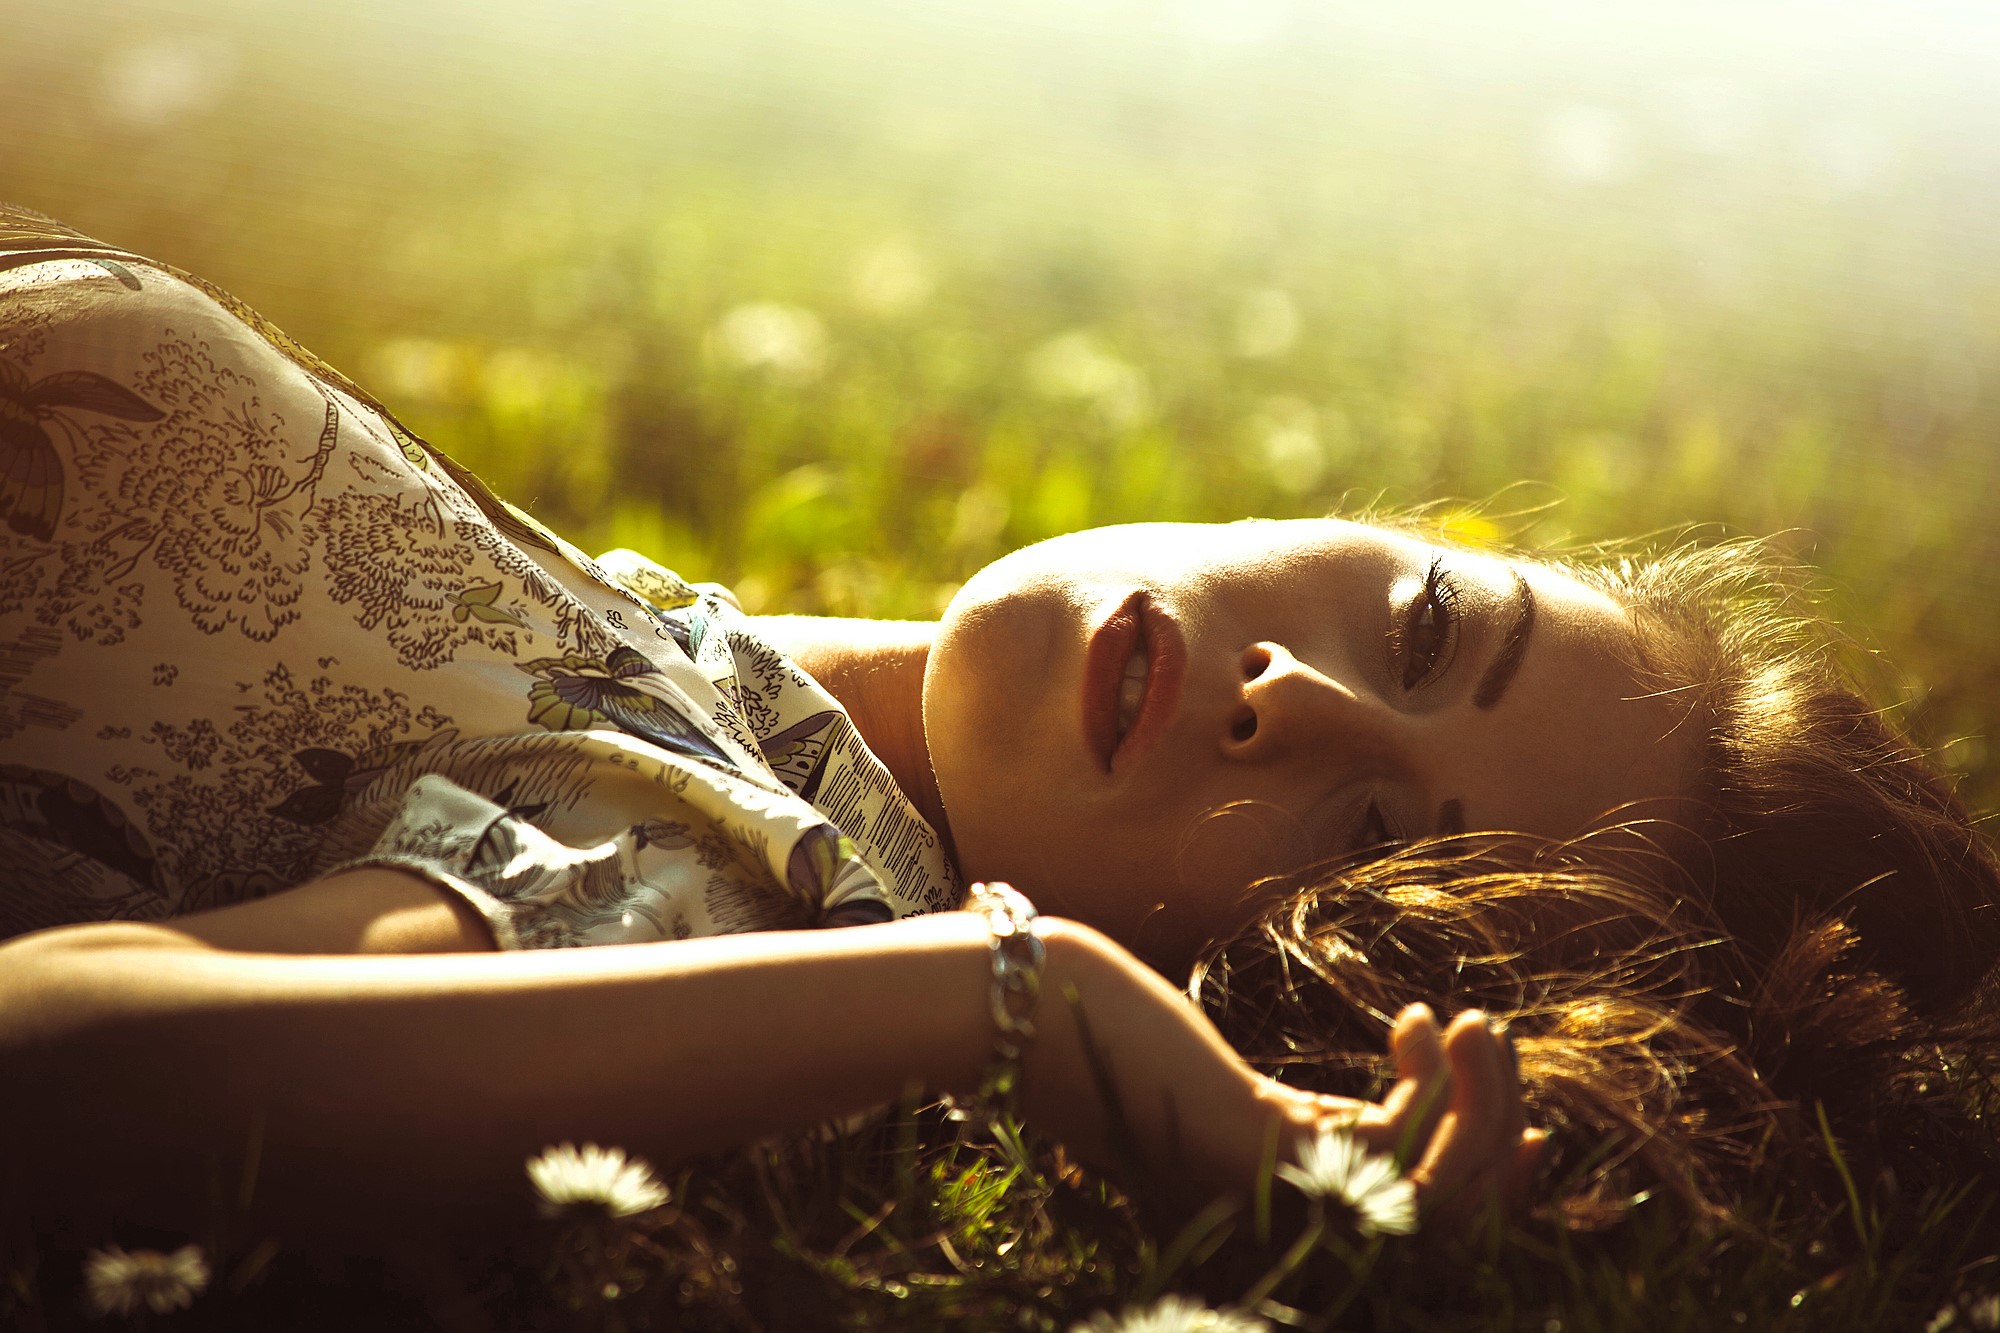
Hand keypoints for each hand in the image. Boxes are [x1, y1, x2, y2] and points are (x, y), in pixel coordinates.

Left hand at [1024, 924, 1542, 1226]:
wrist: (1025, 1014)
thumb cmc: (1104, 1038)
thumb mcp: (1218, 1085)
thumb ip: (1289, 1112)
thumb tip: (1378, 1081)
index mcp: (1282, 1204)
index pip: (1411, 1220)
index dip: (1482, 1180)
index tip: (1531, 1124)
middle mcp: (1288, 1211)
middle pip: (1447, 1221)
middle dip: (1502, 1143)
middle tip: (1503, 1046)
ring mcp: (1278, 1186)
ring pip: (1438, 1190)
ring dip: (1485, 1104)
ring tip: (1480, 1023)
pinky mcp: (1264, 1148)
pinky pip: (1394, 1149)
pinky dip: (1432, 1087)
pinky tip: (1416, 1020)